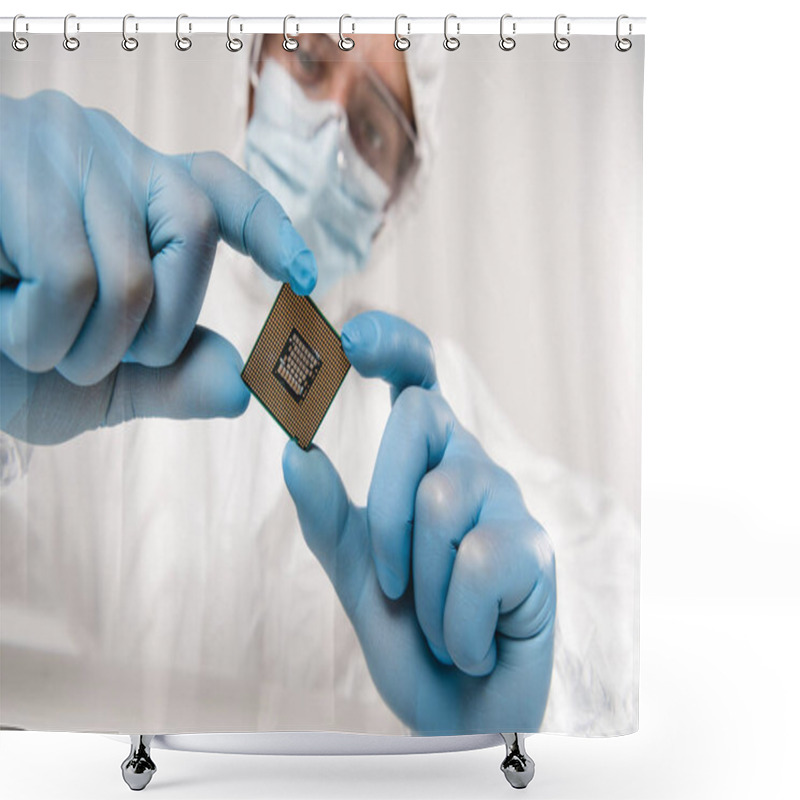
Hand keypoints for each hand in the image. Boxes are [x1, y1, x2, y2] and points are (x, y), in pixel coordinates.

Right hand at [0, 90, 315, 443]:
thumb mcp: (95, 381)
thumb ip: (172, 380)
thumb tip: (247, 386)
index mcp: (139, 198)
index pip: (223, 193)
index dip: (270, 229)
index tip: (306, 275)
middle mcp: (110, 155)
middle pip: (195, 235)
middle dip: (152, 329)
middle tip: (84, 350)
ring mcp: (58, 147)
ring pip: (131, 274)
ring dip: (81, 345)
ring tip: (23, 332)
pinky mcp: (7, 159)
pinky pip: (71, 278)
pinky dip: (36, 333)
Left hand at [282, 312, 555, 733]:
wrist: (461, 715)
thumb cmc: (412, 636)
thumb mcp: (356, 574)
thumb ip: (326, 514)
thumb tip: (293, 450)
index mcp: (426, 464)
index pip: (419, 377)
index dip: (393, 343)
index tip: (351, 337)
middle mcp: (470, 467)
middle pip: (420, 417)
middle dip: (386, 508)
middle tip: (393, 584)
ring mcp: (508, 503)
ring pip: (442, 499)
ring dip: (422, 585)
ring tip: (439, 623)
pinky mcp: (537, 548)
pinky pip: (479, 561)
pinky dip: (455, 622)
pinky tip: (471, 642)